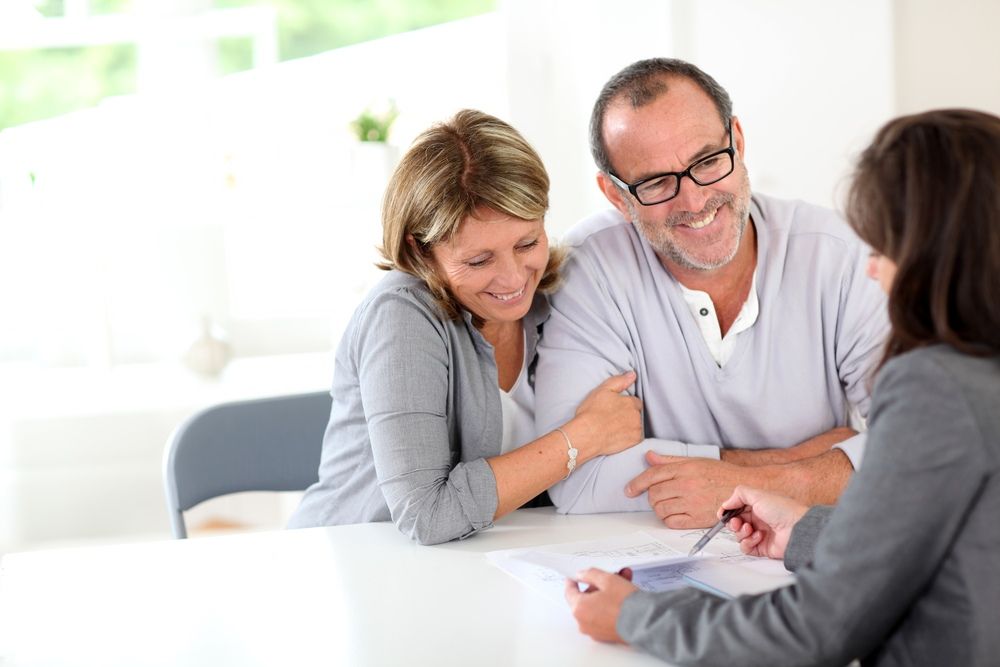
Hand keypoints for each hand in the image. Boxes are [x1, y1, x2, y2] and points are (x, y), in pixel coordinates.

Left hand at [564, 568, 636, 643]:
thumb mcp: (607, 579)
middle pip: (586, 598)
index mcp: (579, 608)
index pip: (569, 592)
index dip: (573, 581)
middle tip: (611, 575)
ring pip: (598, 606)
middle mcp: (584, 622)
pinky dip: (611, 606)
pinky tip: (625, 595)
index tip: (575, 577)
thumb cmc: (625, 604)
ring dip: (608, 593)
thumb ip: (590, 574)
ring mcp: (595, 631)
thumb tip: (581, 575)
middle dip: (599, 585)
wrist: (644, 623)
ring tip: (624, 580)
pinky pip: (605, 616)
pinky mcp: (607, 635)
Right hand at [568, 371, 643, 459]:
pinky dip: (629, 436)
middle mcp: (637, 416)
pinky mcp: (634, 441)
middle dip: (628, 414)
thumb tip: (632, 374)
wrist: (586, 435)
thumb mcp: (603, 390)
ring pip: (636, 425)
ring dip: (629, 425)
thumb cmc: (591, 412)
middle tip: (613, 417)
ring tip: (614, 427)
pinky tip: (617, 435)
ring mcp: (636, 429)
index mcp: (631, 402)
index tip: (616, 407)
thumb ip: (620, 381)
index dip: (625, 404)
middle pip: (637, 413)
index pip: (635, 401)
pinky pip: (635, 437)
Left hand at [625, 452, 749, 527]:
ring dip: (658, 508)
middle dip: (651, 496)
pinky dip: (668, 519)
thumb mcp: (695, 461)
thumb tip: (649, 457)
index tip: (629, 490)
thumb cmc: (721, 473)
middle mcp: (687, 485)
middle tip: (658, 495)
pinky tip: (674, 513)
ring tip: (667, 504)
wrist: (744, 488)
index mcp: (685, 468)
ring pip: (660, 509)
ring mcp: (692, 503)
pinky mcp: (698, 519)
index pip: (652, 475)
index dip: (636, 483)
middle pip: (654, 494)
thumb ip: (670, 461)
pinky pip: (671, 522)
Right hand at [721, 485, 807, 559]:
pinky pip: (746, 547)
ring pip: (738, 536)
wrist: (797, 529)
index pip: (736, 509)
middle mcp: (757, 520)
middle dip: (733, 523)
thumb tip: (726, 503)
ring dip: (741, 532)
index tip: (723, 514)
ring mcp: (758, 534)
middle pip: (734, 523)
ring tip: (751, 529)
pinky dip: (748, 542)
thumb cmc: (783, 510)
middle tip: (737, 522)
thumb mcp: (759, 495)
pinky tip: (758, 537)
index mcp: (757, 506)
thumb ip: (739, 494)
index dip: (727, 511)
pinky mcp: (761, 548)